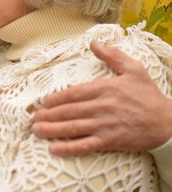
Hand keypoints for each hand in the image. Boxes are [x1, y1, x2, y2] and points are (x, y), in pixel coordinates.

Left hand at [32, 41, 171, 155]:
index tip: (44, 102)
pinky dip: (68, 147)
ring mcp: (105, 125)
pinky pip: (85, 145)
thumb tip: (93, 42)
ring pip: (72, 127)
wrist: (168, 123)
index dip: (56, 99)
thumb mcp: (134, 69)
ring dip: (52, 129)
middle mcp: (102, 107)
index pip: (73, 93)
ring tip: (36, 130)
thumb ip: (112, 56)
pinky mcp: (110, 141)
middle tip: (33, 118)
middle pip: (69, 111)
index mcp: (105, 88)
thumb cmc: (149, 96)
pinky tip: (54, 148)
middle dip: (48, 114)